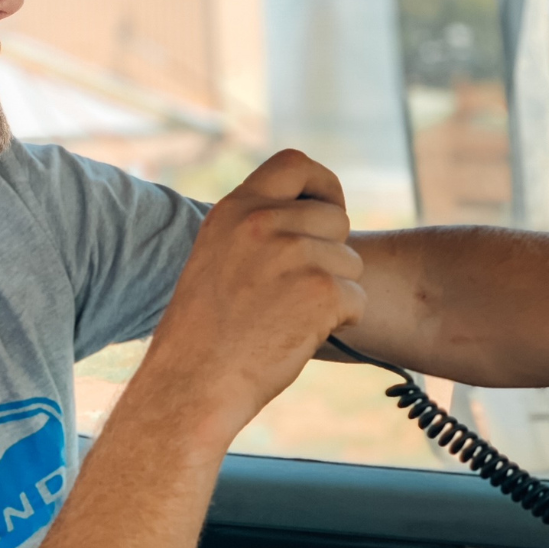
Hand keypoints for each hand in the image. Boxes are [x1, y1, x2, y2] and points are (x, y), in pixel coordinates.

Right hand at [141, 149, 366, 442]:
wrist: (192, 384)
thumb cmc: (202, 333)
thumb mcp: (217, 256)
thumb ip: (256, 229)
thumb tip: (314, 219)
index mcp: (234, 209)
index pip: (295, 162)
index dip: (322, 185)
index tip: (324, 212)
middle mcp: (262, 222)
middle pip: (335, 219)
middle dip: (331, 253)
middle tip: (301, 289)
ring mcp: (292, 254)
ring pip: (350, 261)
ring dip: (334, 291)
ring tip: (290, 318)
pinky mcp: (319, 291)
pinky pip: (356, 299)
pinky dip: (340, 321)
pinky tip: (300, 336)